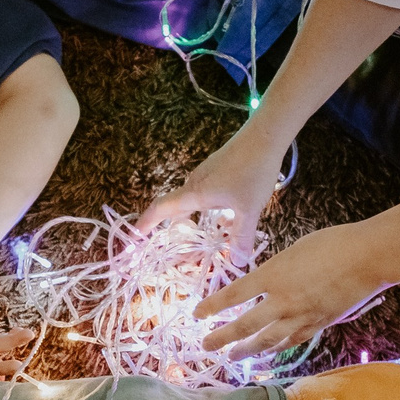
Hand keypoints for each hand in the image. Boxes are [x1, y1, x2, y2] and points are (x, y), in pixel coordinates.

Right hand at [137, 129, 287, 265]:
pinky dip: (208, 208)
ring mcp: (206, 173)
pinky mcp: (217, 168)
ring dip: (194, 217)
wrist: (265, 135)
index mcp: (195, 193)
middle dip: (172, 226)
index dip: (145, 223)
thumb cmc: (253, 171)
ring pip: (192, 200)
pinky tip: (227, 216)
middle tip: (173, 246)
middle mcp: (195, 183)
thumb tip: (238, 264)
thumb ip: (242, 237)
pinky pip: (205, 192)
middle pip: (175, 206)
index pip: (161, 209)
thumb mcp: (249, 209)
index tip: (134, 238)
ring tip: (203, 235)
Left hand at [194, 222, 393, 358]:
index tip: (196, 314)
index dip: (212, 306)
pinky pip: (291, 341)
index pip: (233, 295)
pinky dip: (276, 349)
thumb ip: (276, 271)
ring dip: (246, 350)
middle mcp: (283, 300)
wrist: (368, 257)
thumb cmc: (333, 243)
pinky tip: (268, 352)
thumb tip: (265, 284)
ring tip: (232, 357)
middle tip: (205, 346)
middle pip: (245, 325)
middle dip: (222, 338)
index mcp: (274, 275)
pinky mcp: (318, 324)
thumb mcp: (294, 250)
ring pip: (267, 340)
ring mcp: (301, 316)